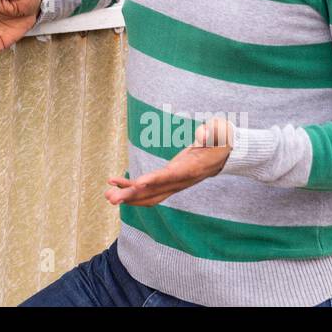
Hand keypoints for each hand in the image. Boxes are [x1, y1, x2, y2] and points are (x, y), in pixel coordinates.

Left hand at [105, 117, 234, 206]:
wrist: (224, 156)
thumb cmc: (219, 141)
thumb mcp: (220, 133)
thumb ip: (213, 133)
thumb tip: (204, 134)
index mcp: (191, 169)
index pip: (170, 177)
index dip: (154, 181)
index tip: (138, 184)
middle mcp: (180, 181)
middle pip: (154, 192)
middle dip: (132, 196)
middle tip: (111, 198)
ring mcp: (173, 184)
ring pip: (148, 195)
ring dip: (127, 196)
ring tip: (107, 195)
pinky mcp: (167, 182)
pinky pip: (147, 188)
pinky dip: (130, 186)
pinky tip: (114, 182)